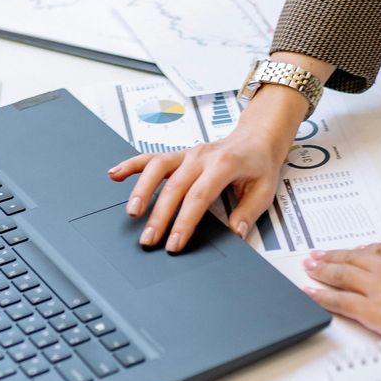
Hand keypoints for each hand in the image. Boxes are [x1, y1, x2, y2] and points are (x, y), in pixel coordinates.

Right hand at [107, 85, 305, 251]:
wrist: (256, 138)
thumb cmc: (259, 163)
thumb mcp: (264, 189)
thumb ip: (248, 212)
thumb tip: (235, 232)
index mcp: (224, 164)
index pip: (199, 196)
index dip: (184, 221)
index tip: (175, 243)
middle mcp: (201, 156)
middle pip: (174, 187)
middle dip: (160, 216)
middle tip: (149, 240)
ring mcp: (187, 154)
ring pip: (158, 169)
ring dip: (142, 190)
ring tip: (132, 213)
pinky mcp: (178, 155)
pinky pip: (151, 158)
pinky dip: (132, 165)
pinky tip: (115, 174)